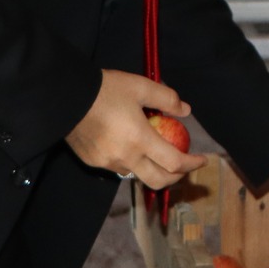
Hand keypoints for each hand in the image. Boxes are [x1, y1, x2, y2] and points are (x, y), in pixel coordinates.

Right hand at [65, 70, 206, 189]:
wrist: (66, 97)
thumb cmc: (106, 89)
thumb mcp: (141, 86)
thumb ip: (167, 99)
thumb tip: (185, 110)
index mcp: (140, 140)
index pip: (174, 162)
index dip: (192, 164)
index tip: (202, 159)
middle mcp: (125, 158)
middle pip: (158, 181)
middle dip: (176, 177)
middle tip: (184, 166)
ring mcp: (107, 163)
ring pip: (137, 175)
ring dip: (153, 170)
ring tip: (159, 156)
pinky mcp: (93, 162)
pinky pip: (118, 168)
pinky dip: (131, 163)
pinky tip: (132, 148)